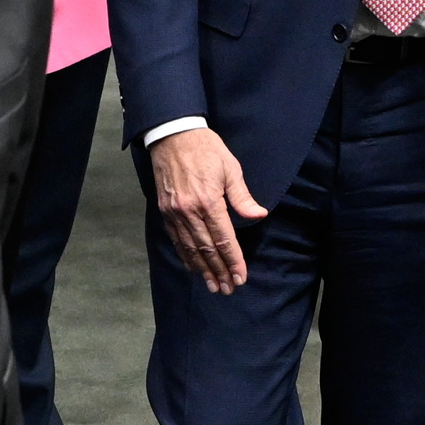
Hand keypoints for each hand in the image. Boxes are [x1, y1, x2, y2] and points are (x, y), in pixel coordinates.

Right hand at [151, 127, 268, 294]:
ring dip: (202, 270)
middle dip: (219, 271)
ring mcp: (174, 213)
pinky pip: (176, 240)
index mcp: (209, 201)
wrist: (172, 135)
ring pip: (190, 248)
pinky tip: (193, 267)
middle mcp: (189, 211)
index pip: (224, 239)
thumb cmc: (206, 149)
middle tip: (228, 289)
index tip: (241, 277)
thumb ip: (242, 196)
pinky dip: (185, 256)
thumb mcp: (230, 168)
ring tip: (213, 286)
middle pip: (207, 249)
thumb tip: (259, 215)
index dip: (233, 260)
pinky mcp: (165, 211)